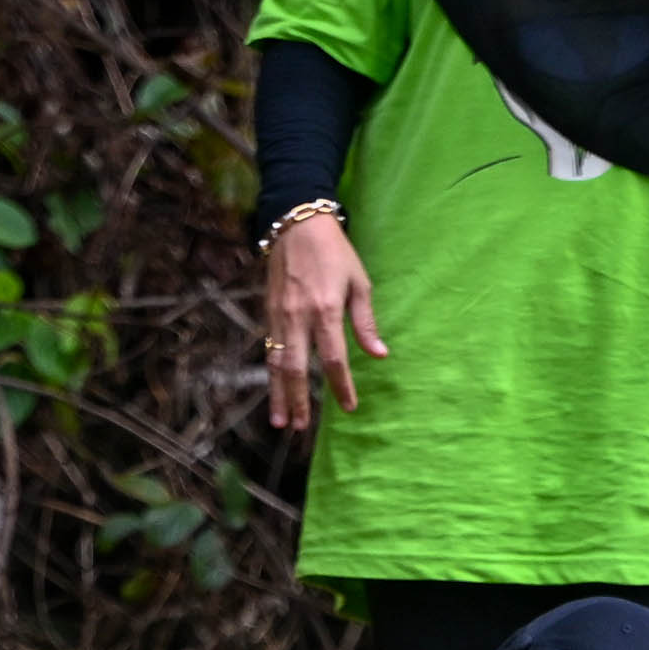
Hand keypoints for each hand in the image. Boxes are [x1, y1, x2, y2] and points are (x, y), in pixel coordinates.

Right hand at [264, 211, 386, 427]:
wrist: (295, 222)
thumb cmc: (334, 251)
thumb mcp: (359, 281)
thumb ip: (365, 322)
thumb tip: (379, 355)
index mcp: (326, 309)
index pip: (334, 358)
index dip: (342, 385)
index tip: (349, 407)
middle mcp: (299, 316)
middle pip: (297, 368)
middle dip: (299, 400)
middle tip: (301, 427)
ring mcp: (280, 315)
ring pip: (277, 363)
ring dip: (279, 394)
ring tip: (281, 422)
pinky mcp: (269, 311)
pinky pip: (269, 348)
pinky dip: (272, 373)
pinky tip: (275, 390)